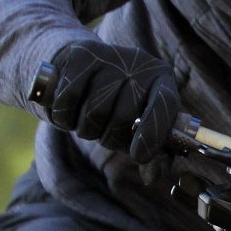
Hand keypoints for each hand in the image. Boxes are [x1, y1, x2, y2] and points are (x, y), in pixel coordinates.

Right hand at [29, 34, 179, 165]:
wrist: (81, 68)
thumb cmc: (117, 105)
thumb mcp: (137, 127)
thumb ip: (150, 154)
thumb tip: (151, 177)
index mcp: (163, 80)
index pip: (165, 105)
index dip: (152, 135)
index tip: (138, 156)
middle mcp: (140, 63)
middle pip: (123, 115)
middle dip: (109, 137)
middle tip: (104, 134)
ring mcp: (110, 56)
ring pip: (94, 111)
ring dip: (86, 129)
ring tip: (87, 122)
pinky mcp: (81, 53)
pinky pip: (69, 99)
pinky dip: (65, 117)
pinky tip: (68, 113)